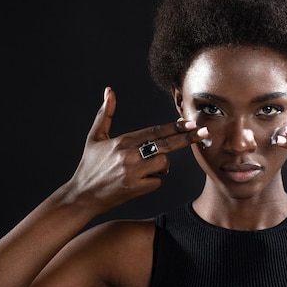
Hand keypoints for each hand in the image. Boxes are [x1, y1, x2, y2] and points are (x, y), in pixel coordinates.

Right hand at [68, 87, 208, 210]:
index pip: (155, 131)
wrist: (81, 196)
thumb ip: (106, 113)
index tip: (191, 122)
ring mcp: (132, 172)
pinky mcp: (134, 189)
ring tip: (147, 169)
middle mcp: (128, 155)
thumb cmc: (90, 166)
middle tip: (205, 133)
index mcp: (122, 141)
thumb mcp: (95, 137)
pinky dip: (153, 181)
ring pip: (163, 163)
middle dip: (187, 138)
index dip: (175, 126)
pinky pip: (157, 182)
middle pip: (166, 144)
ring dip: (161, 166)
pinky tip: (139, 182)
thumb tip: (109, 90)